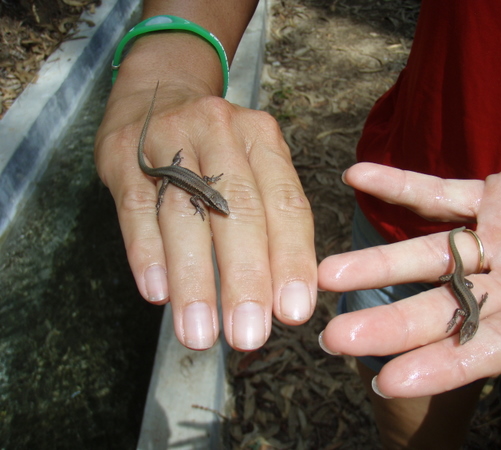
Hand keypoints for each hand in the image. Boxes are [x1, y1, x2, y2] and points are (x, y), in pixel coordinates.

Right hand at [95, 80, 315, 351]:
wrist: (159, 92)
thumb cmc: (218, 149)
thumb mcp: (255, 165)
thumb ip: (271, 219)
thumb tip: (284, 296)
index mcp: (263, 139)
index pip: (287, 204)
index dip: (292, 260)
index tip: (293, 312)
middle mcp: (222, 133)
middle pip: (237, 211)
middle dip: (245, 279)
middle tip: (249, 334)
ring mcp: (170, 139)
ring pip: (185, 215)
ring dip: (194, 280)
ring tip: (199, 332)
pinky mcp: (125, 155)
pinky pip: (138, 210)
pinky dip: (148, 253)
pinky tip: (157, 293)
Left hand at [318, 145, 500, 397]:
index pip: (490, 347)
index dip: (442, 367)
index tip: (386, 382)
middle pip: (443, 307)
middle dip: (390, 323)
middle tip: (333, 338)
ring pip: (430, 253)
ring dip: (377, 261)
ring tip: (328, 274)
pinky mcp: (495, 194)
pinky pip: (440, 190)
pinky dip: (399, 184)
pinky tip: (356, 176)